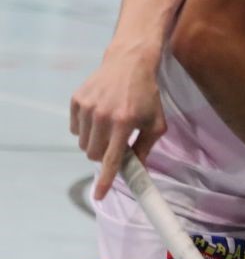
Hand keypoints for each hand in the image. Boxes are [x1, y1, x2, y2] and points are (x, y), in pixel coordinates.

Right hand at [70, 46, 166, 198]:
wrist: (129, 63)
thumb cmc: (147, 95)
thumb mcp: (156, 122)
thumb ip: (145, 147)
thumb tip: (138, 170)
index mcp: (124, 122)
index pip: (111, 158)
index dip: (105, 179)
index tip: (99, 195)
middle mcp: (102, 115)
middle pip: (93, 155)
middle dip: (104, 155)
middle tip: (115, 143)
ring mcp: (87, 107)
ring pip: (82, 144)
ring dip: (94, 142)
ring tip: (109, 126)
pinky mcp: (76, 100)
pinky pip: (74, 129)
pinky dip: (85, 129)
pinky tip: (98, 115)